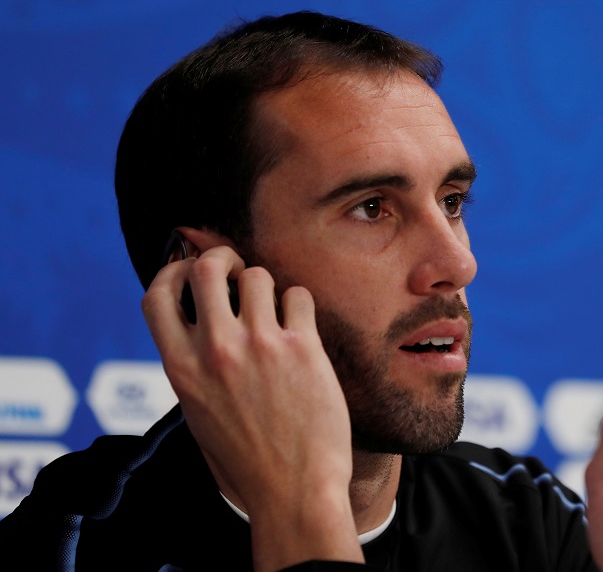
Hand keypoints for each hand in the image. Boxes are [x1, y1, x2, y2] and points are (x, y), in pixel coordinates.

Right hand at [143, 245, 362, 569]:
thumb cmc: (246, 457)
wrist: (293, 490)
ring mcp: (259, 345)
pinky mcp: (301, 347)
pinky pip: (298, 295)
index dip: (171, 270)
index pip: (155, 295)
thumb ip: (194, 363)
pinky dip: (299, 306)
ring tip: (275, 313)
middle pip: (206, 268)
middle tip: (237, 271)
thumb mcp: (198, 411)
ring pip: (258, 275)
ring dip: (267, 286)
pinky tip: (301, 330)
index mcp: (180, 368)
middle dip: (222, 258)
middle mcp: (215, 350)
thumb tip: (201, 315)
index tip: (188, 269)